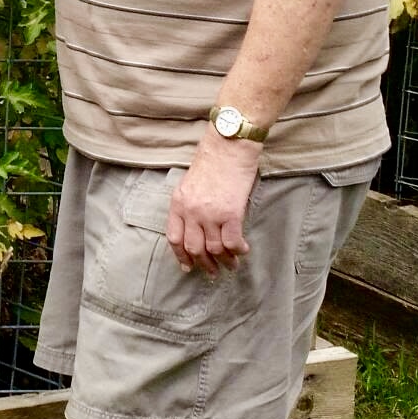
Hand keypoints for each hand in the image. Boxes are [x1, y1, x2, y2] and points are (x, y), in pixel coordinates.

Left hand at [166, 135, 258, 275]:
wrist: (229, 146)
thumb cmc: (212, 161)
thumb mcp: (190, 183)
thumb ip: (189, 206)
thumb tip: (196, 229)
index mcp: (178, 203)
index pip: (174, 238)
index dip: (181, 257)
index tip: (188, 266)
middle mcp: (191, 211)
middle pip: (194, 248)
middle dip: (204, 264)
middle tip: (212, 272)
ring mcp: (210, 214)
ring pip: (214, 249)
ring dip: (224, 261)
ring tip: (231, 265)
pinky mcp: (231, 213)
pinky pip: (232, 242)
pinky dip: (238, 251)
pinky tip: (242, 251)